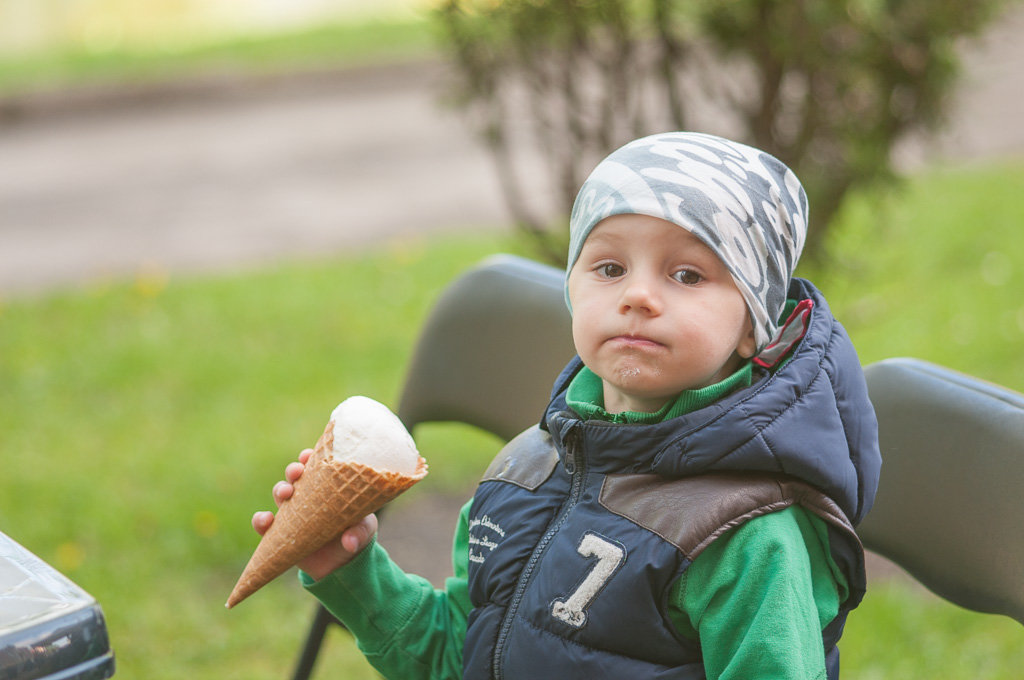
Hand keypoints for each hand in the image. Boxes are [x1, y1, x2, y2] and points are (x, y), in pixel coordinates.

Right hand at [251, 448, 378, 580]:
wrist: (342, 563)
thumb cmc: (356, 535)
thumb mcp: (364, 531)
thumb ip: (358, 534)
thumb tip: (349, 542)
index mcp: (328, 486)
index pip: (317, 465)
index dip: (310, 457)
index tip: (309, 455)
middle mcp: (308, 494)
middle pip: (295, 475)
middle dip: (294, 470)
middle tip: (297, 472)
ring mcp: (293, 512)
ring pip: (280, 493)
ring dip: (280, 490)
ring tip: (285, 494)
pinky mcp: (280, 532)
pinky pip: (264, 524)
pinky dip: (260, 521)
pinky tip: (265, 521)